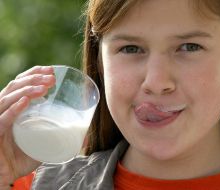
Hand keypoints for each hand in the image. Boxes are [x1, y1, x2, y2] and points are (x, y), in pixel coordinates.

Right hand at [0, 66, 54, 188]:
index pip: (20, 84)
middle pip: (15, 87)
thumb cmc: (22, 157)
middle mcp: (3, 110)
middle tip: (52, 77)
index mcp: (14, 108)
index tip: (51, 70)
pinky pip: (2, 120)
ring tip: (45, 87)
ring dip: (27, 90)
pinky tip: (26, 102)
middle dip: (34, 78)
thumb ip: (58, 136)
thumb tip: (83, 135)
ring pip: (8, 98)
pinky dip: (14, 110)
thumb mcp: (43, 142)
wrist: (5, 177)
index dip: (34, 74)